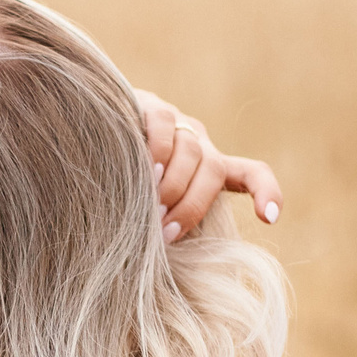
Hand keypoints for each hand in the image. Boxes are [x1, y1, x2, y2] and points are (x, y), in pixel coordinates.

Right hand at [132, 90, 281, 242]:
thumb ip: (164, 220)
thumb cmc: (119, 186)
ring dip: (173, 185)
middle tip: (164, 231)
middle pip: (213, 170)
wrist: (88, 136)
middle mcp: (199, 143)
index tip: (268, 218)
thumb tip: (164, 249)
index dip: (266, 192)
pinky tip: (145, 171)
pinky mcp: (153, 107)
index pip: (250, 173)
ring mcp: (178, 123)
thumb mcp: (149, 206)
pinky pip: (165, 126)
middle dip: (192, 206)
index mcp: (208, 167)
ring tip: (150, 208)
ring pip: (192, 151)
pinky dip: (158, 152)